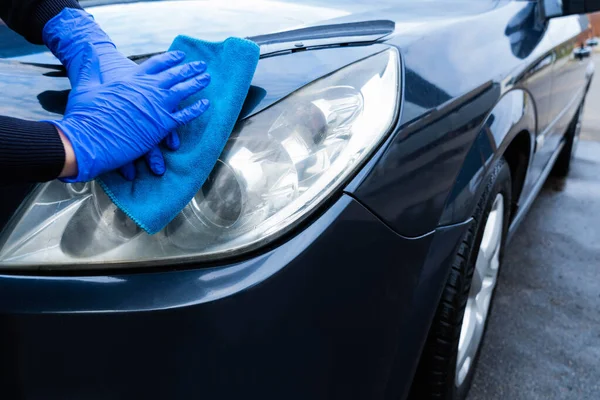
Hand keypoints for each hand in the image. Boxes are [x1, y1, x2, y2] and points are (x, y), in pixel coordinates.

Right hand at [46, 45, 209, 181]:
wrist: (87, 139)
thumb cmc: (84, 116)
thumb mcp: (86, 86)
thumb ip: (90, 68)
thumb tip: (87, 50)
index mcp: (130, 80)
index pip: (154, 64)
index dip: (169, 58)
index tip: (181, 55)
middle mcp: (146, 90)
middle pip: (173, 75)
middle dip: (188, 68)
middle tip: (201, 65)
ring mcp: (156, 107)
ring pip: (182, 90)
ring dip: (196, 83)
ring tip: (207, 78)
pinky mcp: (161, 126)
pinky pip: (184, 116)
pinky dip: (196, 109)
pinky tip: (206, 104)